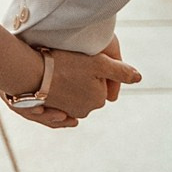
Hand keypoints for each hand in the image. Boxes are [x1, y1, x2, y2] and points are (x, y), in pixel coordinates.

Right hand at [3, 43, 141, 127]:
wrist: (32, 73)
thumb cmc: (66, 64)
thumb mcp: (99, 62)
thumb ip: (121, 71)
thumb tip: (139, 77)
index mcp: (98, 100)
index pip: (102, 81)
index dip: (93, 68)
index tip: (82, 59)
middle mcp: (84, 111)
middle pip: (87, 89)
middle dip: (82, 78)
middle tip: (71, 63)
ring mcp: (66, 112)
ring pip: (73, 94)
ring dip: (69, 85)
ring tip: (60, 70)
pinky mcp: (50, 110)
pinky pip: (58, 102)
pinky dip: (58, 93)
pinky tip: (53, 83)